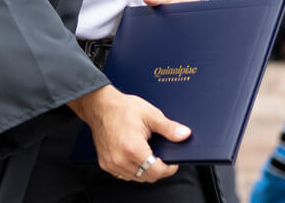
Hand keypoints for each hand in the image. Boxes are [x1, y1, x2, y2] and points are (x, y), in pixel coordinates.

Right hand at [68, 85, 189, 181]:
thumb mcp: (150, 115)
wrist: (100, 106)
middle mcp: (120, 159)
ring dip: (145, 171)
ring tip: (149, 155)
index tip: (173, 162)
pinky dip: (133, 170)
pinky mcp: (105, 163)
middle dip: (158, 170)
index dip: (169, 169)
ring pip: (136, 178)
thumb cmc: (123, 108)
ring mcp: (111, 163)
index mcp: (133, 148)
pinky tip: (136, 157)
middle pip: (147, 177)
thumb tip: (184, 135)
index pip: (156, 171)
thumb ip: (169, 127)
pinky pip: (124, 175)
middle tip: (162, 157)